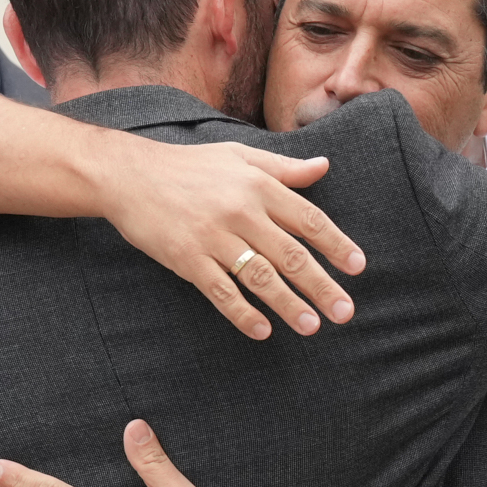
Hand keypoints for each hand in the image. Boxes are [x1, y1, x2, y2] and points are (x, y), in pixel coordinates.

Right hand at [106, 137, 363, 340]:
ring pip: (260, 277)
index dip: (336, 245)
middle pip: (291, 254)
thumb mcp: (238, 156)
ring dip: (288, 304)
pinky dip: (242, 312)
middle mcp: (241, 211)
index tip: (357, 268)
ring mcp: (213, 237)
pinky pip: (221, 291)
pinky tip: (262, 330)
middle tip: (345, 312)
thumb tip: (324, 166)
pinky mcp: (187, 259)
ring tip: (311, 327)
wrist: (129, 175)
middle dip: (321, 285)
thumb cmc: (187, 166)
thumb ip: (283, 167)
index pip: (308, 219)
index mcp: (258, 186)